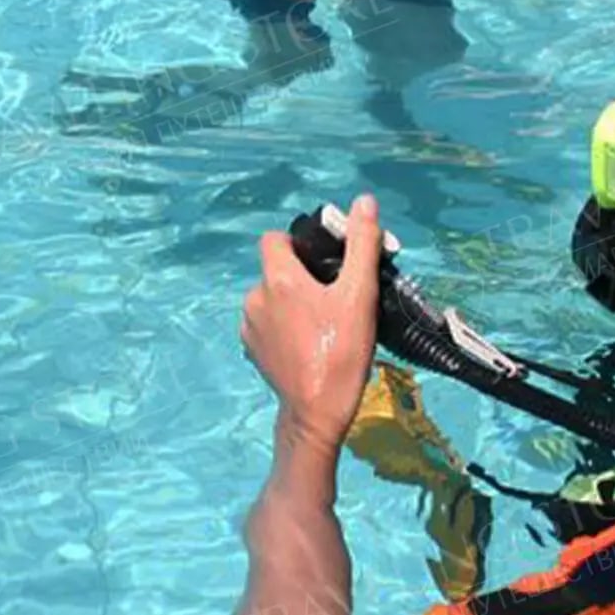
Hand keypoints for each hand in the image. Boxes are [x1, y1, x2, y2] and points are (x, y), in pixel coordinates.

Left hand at [243, 195, 382, 451]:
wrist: (316, 412)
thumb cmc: (341, 352)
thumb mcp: (359, 296)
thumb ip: (362, 245)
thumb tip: (364, 202)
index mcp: (278, 279)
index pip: (274, 239)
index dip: (298, 243)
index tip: (322, 260)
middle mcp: (254, 297)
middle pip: (275, 269)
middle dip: (301, 276)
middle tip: (334, 296)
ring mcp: (249, 326)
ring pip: (270, 297)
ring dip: (291, 301)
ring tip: (323, 322)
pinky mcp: (250, 350)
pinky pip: (266, 323)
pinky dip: (283, 325)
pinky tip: (307, 341)